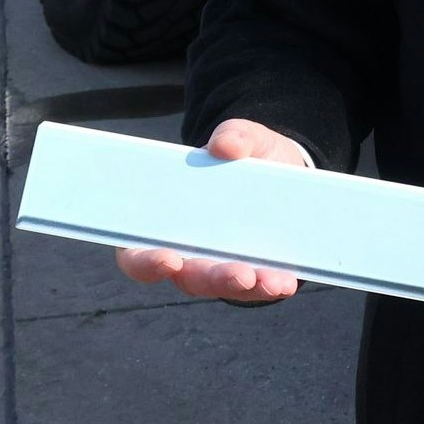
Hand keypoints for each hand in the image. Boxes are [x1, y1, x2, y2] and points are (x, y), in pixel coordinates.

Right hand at [114, 119, 314, 303]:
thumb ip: (234, 135)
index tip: (168, 259)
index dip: (147, 262)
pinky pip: (256, 286)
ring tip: (270, 281)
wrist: (284, 166)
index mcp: (162, 222)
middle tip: (239, 274)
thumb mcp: (243, 138)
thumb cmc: (246, 154)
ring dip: (247, 287)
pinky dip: (270, 285)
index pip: (138, 254)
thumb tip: (224, 145)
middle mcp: (186, 252)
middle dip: (212, 278)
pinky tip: (285, 282)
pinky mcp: (251, 271)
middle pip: (188, 278)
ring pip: (223, 287)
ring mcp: (218, 265)